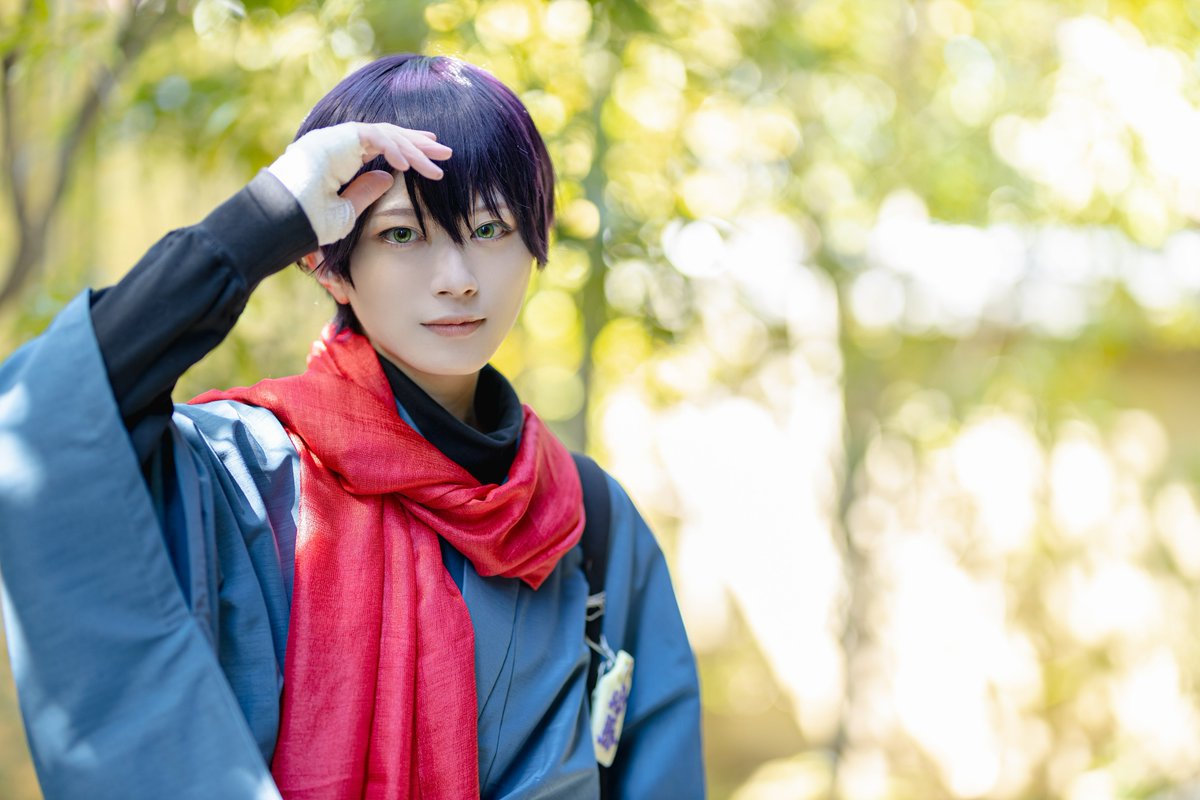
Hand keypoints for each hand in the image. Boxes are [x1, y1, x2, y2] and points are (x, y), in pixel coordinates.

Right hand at [267, 122, 452, 244]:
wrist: (283, 223)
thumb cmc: (308, 222)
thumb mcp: (346, 213)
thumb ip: (367, 192)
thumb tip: (389, 177)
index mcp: (341, 159)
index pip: (381, 147)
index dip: (407, 150)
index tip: (431, 159)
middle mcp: (339, 144)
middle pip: (387, 135)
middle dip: (418, 143)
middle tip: (446, 153)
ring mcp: (335, 138)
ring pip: (384, 134)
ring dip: (413, 149)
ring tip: (437, 164)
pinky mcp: (334, 138)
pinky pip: (372, 136)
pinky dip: (393, 148)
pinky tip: (409, 165)